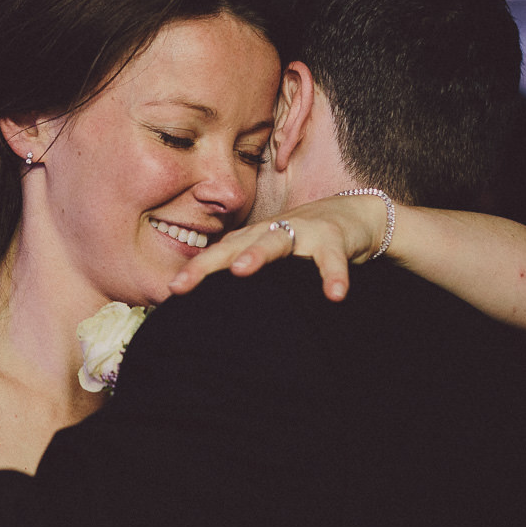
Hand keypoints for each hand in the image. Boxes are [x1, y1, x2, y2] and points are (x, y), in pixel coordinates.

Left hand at [169, 193, 386, 301]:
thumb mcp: (273, 254)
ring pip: (276, 240)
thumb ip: (249, 274)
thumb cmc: (304, 240)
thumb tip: (217, 312)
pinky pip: (332, 260)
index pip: (218, 254)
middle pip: (236, 245)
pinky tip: (335, 295)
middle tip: (187, 281)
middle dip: (210, 262)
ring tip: (242, 271)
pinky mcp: (334, 238)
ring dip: (257, 254)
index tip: (171, 291)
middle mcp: (272, 231)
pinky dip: (334, 276)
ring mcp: (302, 231)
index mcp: (254, 238)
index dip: (195, 270)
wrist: (354, 213)